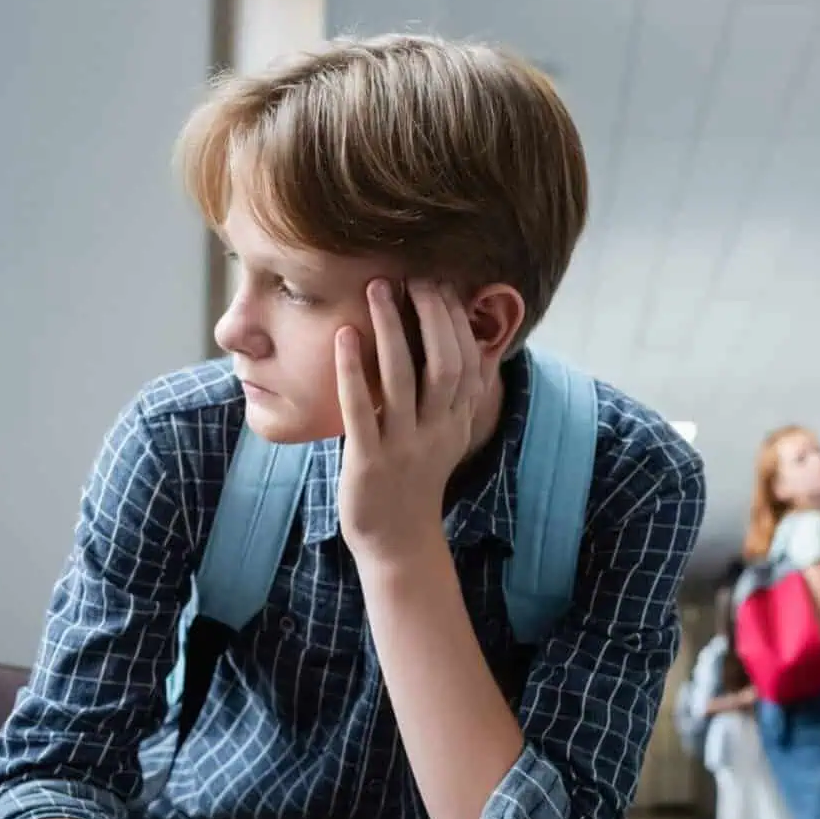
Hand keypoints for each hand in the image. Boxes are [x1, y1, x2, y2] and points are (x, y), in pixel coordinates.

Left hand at [335, 280, 485, 562]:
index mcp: (457, 421)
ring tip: (376, 288)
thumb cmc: (415, 479)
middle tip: (411, 277)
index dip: (455, 318)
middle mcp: (437, 431)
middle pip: (444, 363)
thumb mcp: (446, 434)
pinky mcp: (369, 462)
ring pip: (403, 379)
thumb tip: (475, 345)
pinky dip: (352, 370)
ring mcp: (404, 447)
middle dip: (430, 314)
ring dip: (390, 328)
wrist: (398, 541)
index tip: (438, 282)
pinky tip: (344, 337)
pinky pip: (361, 410)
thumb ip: (458, 394)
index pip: (467, 360)